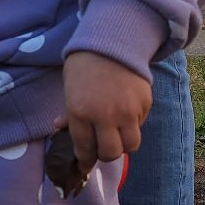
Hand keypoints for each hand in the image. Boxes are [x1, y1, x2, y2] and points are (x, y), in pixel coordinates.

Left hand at [57, 51, 151, 181]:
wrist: (112, 40)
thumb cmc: (84, 65)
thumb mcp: (69, 89)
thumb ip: (68, 113)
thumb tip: (59, 128)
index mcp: (81, 113)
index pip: (85, 149)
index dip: (85, 161)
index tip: (85, 164)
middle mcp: (105, 116)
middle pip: (111, 153)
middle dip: (105, 155)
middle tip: (102, 148)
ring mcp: (128, 111)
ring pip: (131, 145)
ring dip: (123, 144)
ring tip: (116, 134)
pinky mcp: (145, 104)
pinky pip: (140, 125)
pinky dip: (134, 125)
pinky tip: (126, 113)